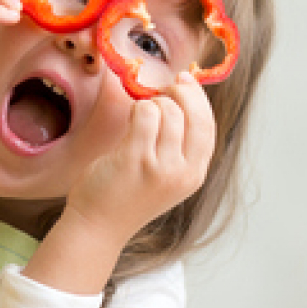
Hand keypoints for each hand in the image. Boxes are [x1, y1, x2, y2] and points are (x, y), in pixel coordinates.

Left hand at [65, 72, 217, 247]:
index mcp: (194, 175)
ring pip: (167, 110)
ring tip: (139, 116)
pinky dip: (137, 108)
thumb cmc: (127, 195)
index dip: (198, 99)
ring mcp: (160, 167)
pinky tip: (130, 119)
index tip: (185, 81)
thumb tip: (184, 97)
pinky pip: (144, 114)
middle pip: (194, 115)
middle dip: (180, 93)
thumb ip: (179, 146)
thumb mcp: (166, 177)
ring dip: (151, 104)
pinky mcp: (135, 159)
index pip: (208, 127)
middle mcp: (182, 172)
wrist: (98, 225)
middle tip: (162, 91)